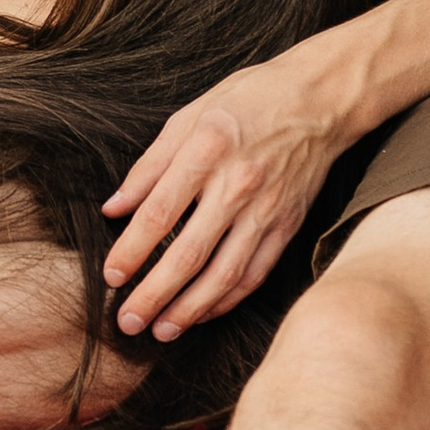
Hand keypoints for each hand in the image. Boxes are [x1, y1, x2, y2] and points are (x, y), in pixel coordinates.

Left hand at [101, 47, 349, 336]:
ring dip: (189, 309)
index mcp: (206, 152)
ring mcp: (266, 211)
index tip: (110, 276)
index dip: (131, 250)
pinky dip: (227, 299)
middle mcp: (237, 186)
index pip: (159, 214)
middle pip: (188, 254)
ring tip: (162, 330)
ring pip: (224, 274)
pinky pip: (254, 274)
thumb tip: (113, 208)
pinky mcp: (288, 226)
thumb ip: (149, 166)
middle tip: (128, 322)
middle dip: (153, 294)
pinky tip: (202, 313)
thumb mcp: (189, 116)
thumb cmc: (247, 100)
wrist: (319, 98)